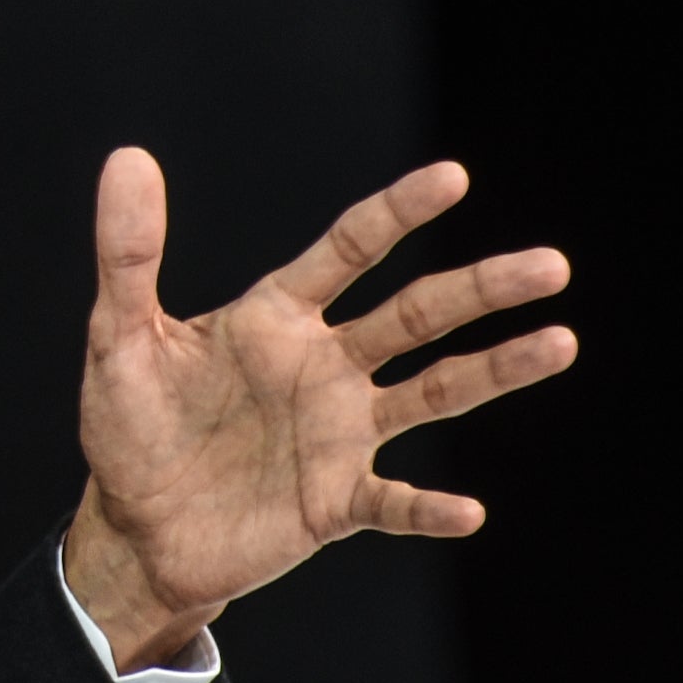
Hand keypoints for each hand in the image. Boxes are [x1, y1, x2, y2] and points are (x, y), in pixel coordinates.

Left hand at [63, 149, 576, 669]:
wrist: (134, 526)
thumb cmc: (129, 423)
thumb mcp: (120, 335)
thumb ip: (127, 252)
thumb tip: (127, 156)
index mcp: (276, 316)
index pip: (349, 251)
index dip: (397, 213)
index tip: (453, 176)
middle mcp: (323, 366)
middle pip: (415, 315)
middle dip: (480, 289)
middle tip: (551, 265)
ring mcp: (337, 433)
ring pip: (433, 393)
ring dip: (495, 370)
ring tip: (562, 341)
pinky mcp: (334, 503)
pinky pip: (393, 503)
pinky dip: (429, 508)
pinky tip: (466, 509)